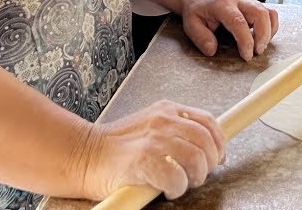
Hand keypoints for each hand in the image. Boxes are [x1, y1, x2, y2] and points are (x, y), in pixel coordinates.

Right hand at [77, 100, 225, 199]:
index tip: (219, 156)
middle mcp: (162, 120)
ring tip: (181, 184)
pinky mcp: (143, 160)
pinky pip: (176, 177)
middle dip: (209, 163)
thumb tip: (205, 149)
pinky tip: (166, 190)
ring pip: (196, 159)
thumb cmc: (115, 148)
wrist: (82, 156)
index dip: (218, 141)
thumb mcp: (149, 128)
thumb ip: (174, 132)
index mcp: (166, 110)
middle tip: (197, 176)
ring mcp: (153, 139)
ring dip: (194, 177)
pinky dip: (176, 188)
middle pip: (206, 141)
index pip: (207, 121)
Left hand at [179, 0, 278, 61]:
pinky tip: (263, 38)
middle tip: (256, 52)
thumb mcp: (191, 24)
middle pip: (260, 13)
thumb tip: (212, 50)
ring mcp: (248, 2)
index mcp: (222, 5)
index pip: (238, 22)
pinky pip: (270, 13)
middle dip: (263, 36)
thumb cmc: (197, 9)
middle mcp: (238, 0)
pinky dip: (272, 27)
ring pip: (268, 12)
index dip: (245, 41)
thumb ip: (201, 38)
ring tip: (260, 46)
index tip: (246, 55)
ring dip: (269, 32)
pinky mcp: (254, 5)